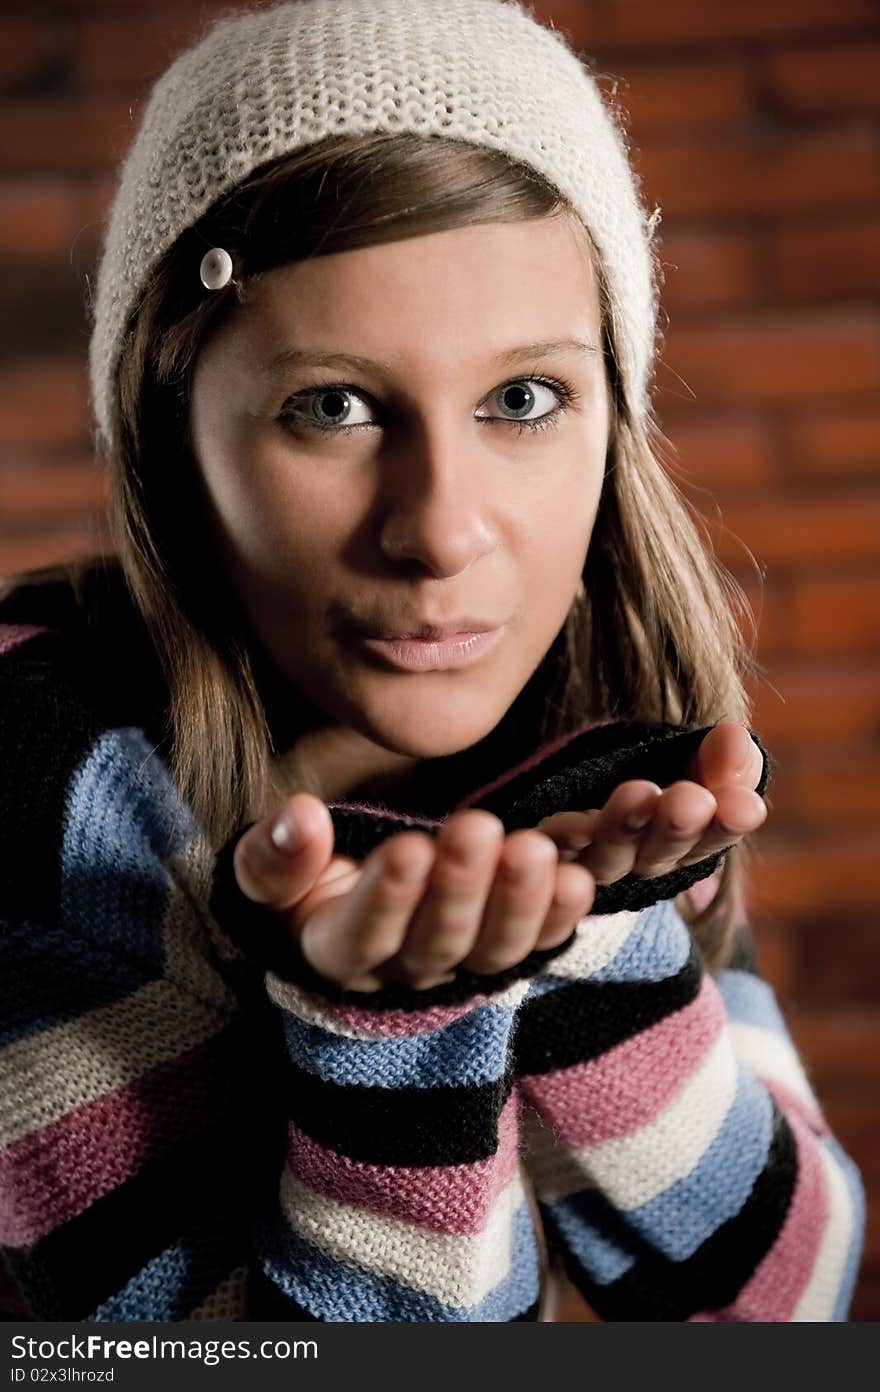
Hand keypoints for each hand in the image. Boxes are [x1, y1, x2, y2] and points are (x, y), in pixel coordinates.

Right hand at [232, 796, 595, 991]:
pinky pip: (537, 944)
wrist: (347, 911)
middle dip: (460, 887)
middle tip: (477, 829)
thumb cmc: (302, 884)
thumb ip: (274, 856)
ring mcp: (459, 969)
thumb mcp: (269, 873)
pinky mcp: (503, 952)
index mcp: (333, 953)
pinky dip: (559, 917)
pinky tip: (578, 881)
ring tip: (533, 850)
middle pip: (436, 942)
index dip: (386, 897)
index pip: (360, 936)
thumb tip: (298, 818)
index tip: (408, 847)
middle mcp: (401, 975)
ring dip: (518, 902)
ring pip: (493, 951)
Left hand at [535, 719, 767, 884]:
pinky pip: (560, 848)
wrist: (586, 773)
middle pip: (661, 852)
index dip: (728, 825)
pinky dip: (567, 836)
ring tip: (638, 794)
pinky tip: (574, 824)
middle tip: (692, 802)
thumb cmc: (659, 768)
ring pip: (610, 853)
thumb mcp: (697, 759)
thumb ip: (722, 757)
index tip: (745, 806)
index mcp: (684, 841)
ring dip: (624, 825)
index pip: (713, 838)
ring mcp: (594, 859)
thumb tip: (735, 736)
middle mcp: (640, 859)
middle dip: (677, 826)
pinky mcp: (553, 847)